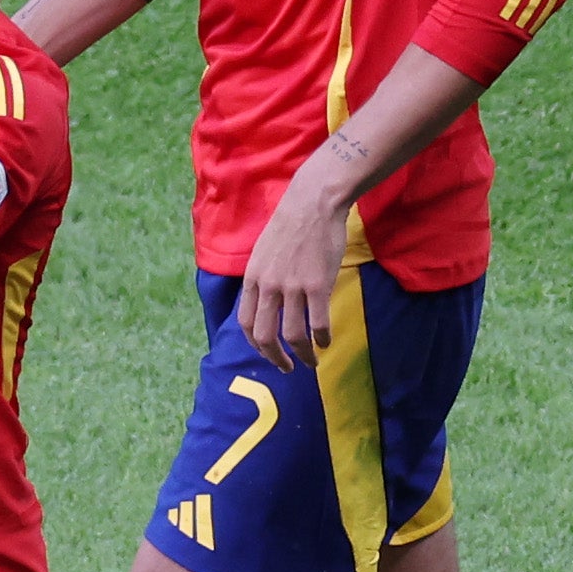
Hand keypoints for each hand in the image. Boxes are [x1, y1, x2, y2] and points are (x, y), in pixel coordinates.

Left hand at [235, 171, 349, 370]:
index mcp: (252, 279)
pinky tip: (327, 343)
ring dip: (303, 355)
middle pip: (264, 336)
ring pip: (293, 335)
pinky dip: (322, 339)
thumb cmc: (291, 225)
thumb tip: (263, 301)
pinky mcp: (317, 285)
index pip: (245, 323)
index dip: (255, 345)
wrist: (313, 203)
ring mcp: (292, 287)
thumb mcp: (263, 252)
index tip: (267, 353)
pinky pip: (318, 323)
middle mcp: (268, 286)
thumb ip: (262, 278)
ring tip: (311, 362)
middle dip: (275, 358)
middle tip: (287, 368)